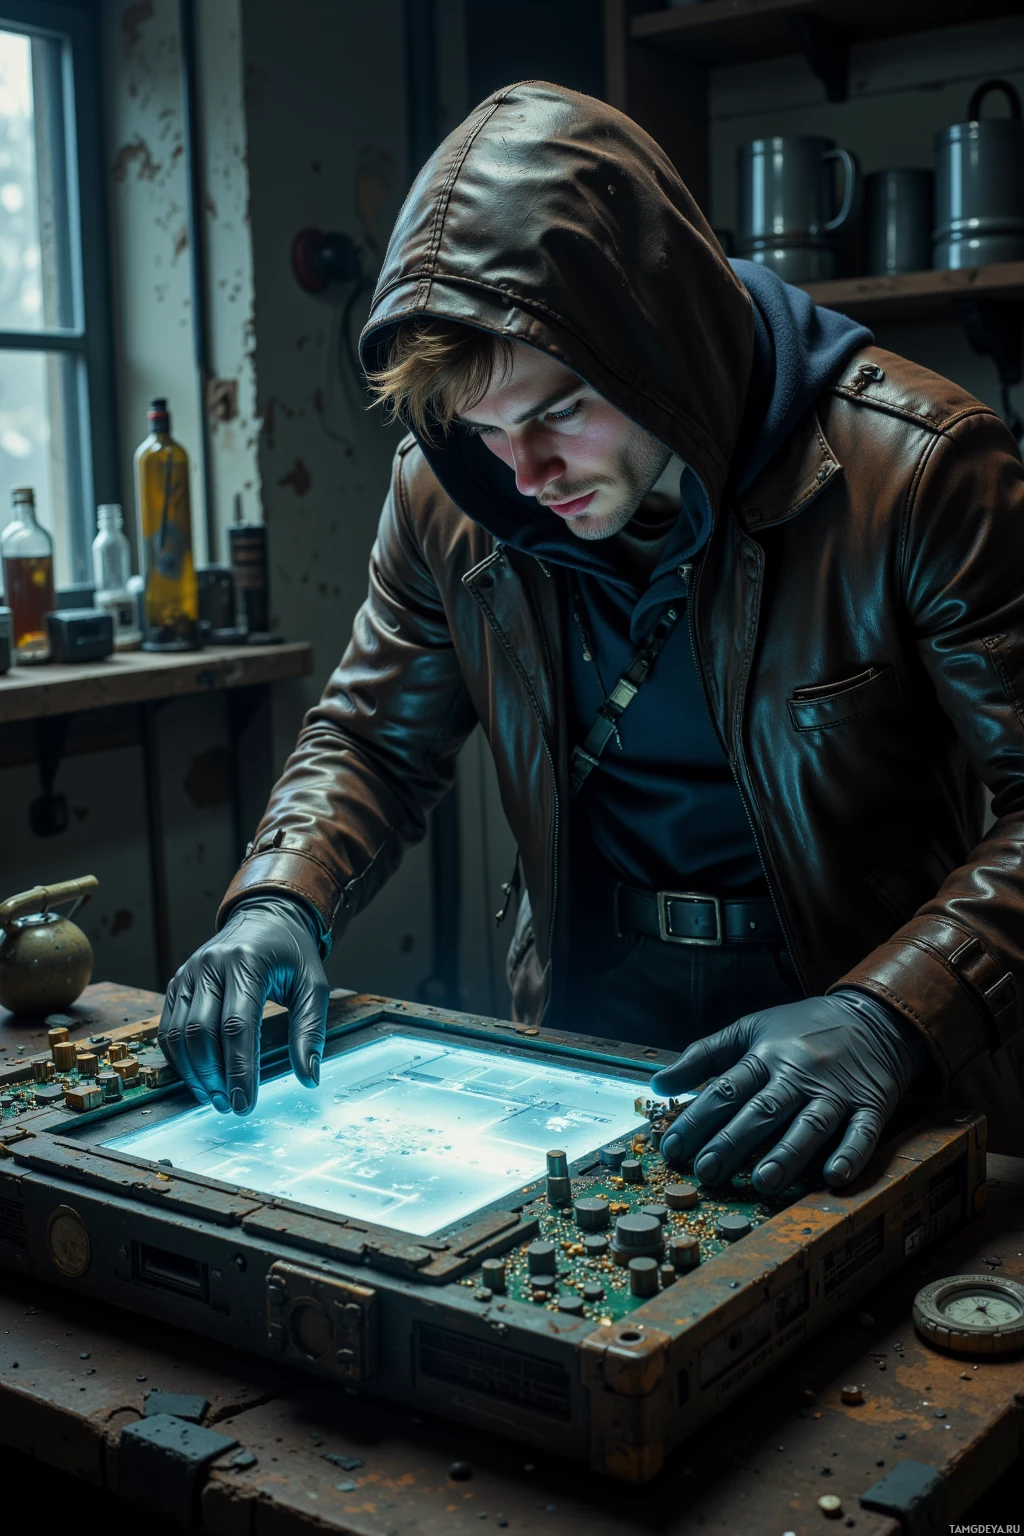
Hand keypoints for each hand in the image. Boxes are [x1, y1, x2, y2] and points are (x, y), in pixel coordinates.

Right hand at [158, 896, 328, 1114]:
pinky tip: (199, 1078)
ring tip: (215, 1098)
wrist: (265, 916)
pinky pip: (168, 1028)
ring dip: (194, 1074)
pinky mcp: (177, 983)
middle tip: (230, 1106)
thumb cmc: (292, 953)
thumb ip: (309, 1031)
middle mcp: (210, 966)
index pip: (237, 1025)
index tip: (245, 1104)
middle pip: (202, 1033)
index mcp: (246, 964)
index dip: (239, 1069)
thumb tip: (309, 1079)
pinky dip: (179, 1059)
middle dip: (214, 1077)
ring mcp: (188, 973)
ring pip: (179, 1034)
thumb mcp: (313, 986)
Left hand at [651, 991, 926, 1194]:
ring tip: (764, 1182)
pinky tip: (835, 1176)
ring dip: (788, 1154)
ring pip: (810, 1125)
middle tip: (707, 1171)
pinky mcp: (871, 1106)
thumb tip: (657, 1084)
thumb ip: (704, 1055)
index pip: (726, 1088)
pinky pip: (863, 1133)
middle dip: (734, 1141)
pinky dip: (851, 1154)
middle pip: (763, 1110)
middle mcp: (799, 1074)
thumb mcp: (750, 1029)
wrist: (872, 1016)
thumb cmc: (801, 1029)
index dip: (697, 1119)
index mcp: (767, 1055)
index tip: (672, 1148)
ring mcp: (837, 1092)